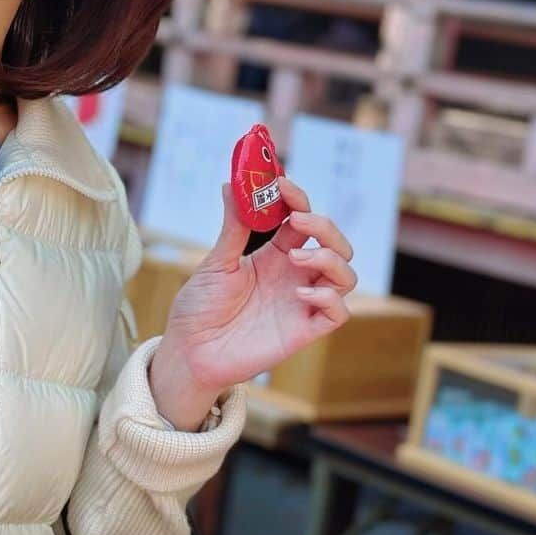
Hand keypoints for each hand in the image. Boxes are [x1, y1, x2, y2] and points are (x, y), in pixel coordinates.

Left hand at [148, 177, 355, 427]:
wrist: (190, 351)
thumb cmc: (200, 308)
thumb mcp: (216, 262)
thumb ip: (233, 226)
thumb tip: (232, 183)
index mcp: (275, 256)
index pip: (303, 220)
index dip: (298, 199)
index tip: (281, 184)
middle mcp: (294, 277)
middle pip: (335, 244)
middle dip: (324, 226)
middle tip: (296, 220)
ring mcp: (302, 303)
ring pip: (345, 275)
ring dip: (329, 259)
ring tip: (295, 259)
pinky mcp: (303, 331)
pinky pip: (338, 313)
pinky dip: (328, 298)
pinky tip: (300, 296)